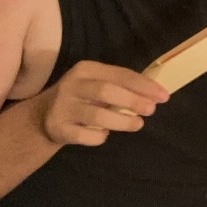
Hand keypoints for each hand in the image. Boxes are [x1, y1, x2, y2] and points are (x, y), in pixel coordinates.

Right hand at [34, 60, 169, 146]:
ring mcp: (63, 107)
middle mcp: (72, 85)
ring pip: (96, 115)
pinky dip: (100, 137)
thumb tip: (154, 94)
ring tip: (137, 124)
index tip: (163, 96)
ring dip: (122, 121)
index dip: (143, 85)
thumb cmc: (82, 98)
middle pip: (106, 91)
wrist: (43, 117)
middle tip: (151, 110)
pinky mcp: (59, 128)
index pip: (119, 74)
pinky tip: (104, 134)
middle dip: (133, 100)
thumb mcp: (97, 85)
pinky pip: (85, 136)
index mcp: (86, 69)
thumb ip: (121, 87)